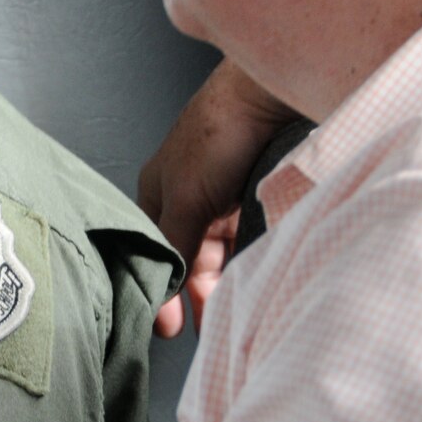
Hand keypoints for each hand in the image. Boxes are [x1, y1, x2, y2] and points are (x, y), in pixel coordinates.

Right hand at [137, 59, 298, 336]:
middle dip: (195, 292)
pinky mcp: (253, 195)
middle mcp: (186, 196)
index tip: (170, 327)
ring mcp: (221, 195)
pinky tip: (252, 278)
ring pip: (218, 252)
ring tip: (230, 310)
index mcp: (156, 193)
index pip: (154, 252)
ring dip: (223, 279)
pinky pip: (246, 238)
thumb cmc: (216, 136)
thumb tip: (161, 301)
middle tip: (207, 327)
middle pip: (187, 257)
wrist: (268, 94)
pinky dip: (246, 259)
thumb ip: (174, 250)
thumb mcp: (186, 200)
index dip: (161, 288)